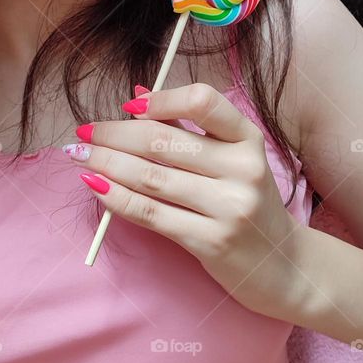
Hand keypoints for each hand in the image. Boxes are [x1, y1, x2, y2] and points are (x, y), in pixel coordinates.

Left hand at [66, 82, 303, 320]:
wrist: (282, 265)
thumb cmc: (248, 203)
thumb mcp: (233, 160)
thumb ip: (190, 129)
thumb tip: (137, 96)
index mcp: (248, 139)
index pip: (203, 102)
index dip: (161, 99)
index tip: (127, 106)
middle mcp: (242, 169)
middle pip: (163, 141)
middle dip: (114, 134)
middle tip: (85, 133)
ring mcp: (228, 207)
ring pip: (150, 177)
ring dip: (106, 163)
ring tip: (80, 156)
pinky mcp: (210, 241)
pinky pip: (150, 213)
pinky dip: (116, 198)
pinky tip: (95, 186)